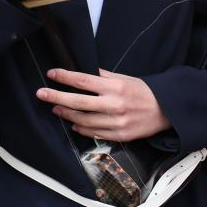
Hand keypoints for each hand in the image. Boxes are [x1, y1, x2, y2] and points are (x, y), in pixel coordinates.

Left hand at [38, 68, 170, 140]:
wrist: (166, 110)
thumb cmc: (143, 92)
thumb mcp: (124, 78)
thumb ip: (103, 77)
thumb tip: (84, 71)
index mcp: (115, 87)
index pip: (83, 81)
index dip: (65, 77)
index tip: (51, 74)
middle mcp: (114, 105)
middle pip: (78, 101)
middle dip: (57, 97)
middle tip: (41, 93)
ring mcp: (116, 122)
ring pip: (83, 120)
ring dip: (66, 113)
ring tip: (56, 108)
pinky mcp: (119, 135)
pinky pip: (94, 133)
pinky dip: (81, 128)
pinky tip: (73, 123)